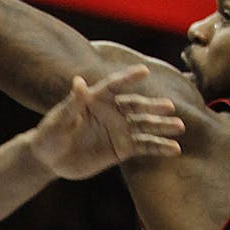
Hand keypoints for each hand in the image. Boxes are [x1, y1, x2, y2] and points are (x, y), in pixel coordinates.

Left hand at [29, 65, 183, 179]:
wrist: (50, 159)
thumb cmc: (50, 134)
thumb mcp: (59, 120)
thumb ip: (72, 103)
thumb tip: (78, 81)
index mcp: (96, 99)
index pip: (114, 86)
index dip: (128, 78)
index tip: (144, 70)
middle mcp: (112, 111)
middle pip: (135, 106)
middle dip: (152, 106)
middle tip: (169, 107)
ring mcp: (119, 129)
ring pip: (144, 125)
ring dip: (162, 126)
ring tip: (179, 127)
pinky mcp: (123, 148)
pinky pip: (144, 146)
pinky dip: (159, 147)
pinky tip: (174, 149)